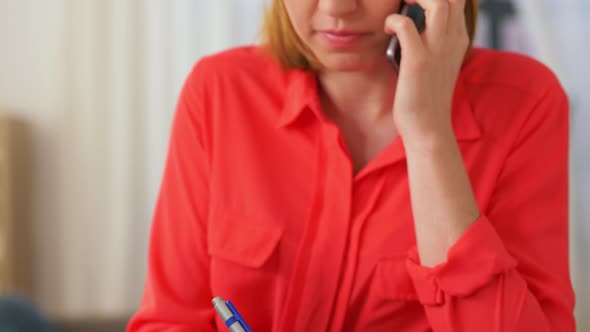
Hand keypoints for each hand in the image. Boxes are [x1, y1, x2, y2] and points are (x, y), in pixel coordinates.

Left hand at [385, 0, 469, 143]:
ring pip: (437, 2)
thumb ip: (433, 42)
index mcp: (458, 39)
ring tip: (401, 5)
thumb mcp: (437, 63)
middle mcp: (452, 40)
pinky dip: (393, 20)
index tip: (416, 0)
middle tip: (409, 0)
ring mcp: (437, 49)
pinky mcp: (418, 61)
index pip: (458, 0)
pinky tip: (387, 29)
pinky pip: (405, 25)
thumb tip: (412, 26)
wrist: (428, 129)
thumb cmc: (426, 97)